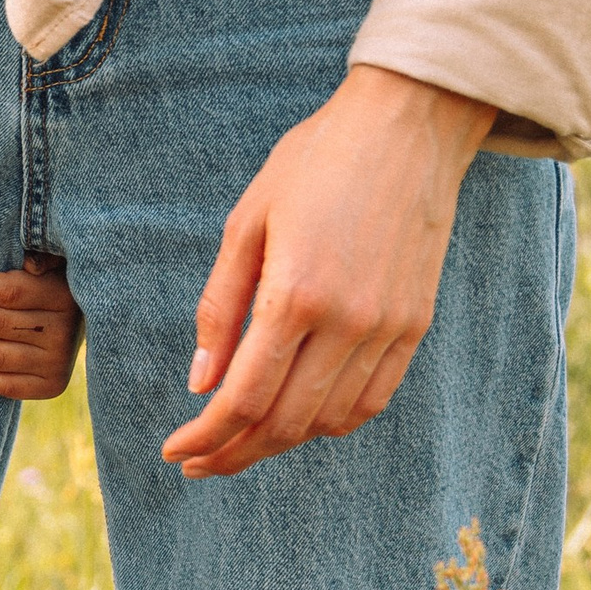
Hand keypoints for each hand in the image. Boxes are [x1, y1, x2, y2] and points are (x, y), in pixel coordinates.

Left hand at [0, 256, 80, 400]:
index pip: (9, 291)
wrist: (87, 320)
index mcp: (62, 295)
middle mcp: (62, 332)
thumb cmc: (53, 283)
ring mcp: (55, 363)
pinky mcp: (50, 386)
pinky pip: (7, 386)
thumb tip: (29, 263)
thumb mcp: (55, 262)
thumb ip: (42, 254)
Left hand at [162, 66, 495, 480]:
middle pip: (284, 422)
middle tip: (199, 460)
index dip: (205, 435)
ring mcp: (389, 328)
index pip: (243, 397)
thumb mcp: (247, 223)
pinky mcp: (416, 325)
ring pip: (329, 420)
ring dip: (281, 442)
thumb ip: (221, 306)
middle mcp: (347, 322)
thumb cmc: (313, 164)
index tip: (174, 449)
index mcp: (295, 295)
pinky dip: (331, 422)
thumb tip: (201, 382)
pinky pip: (372, 400)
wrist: (407, 129)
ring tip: (242, 442)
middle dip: (235, 451)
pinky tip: (300, 421)